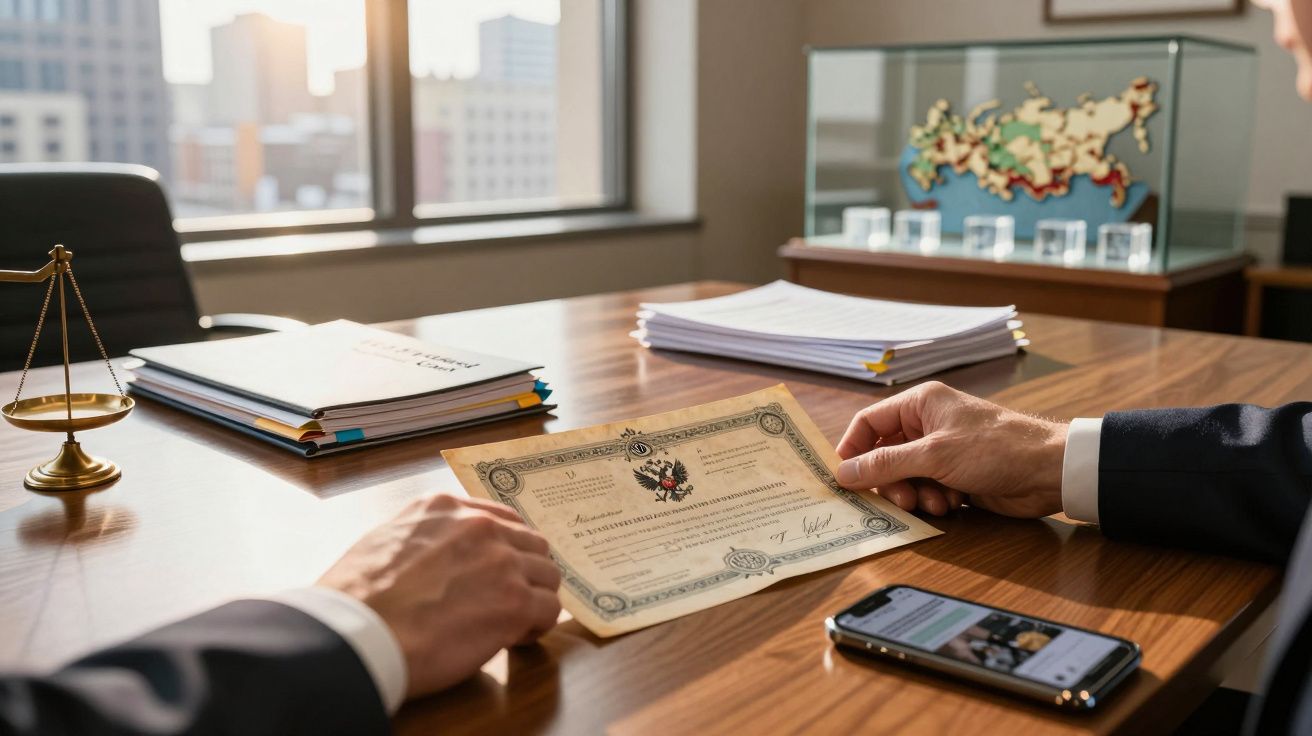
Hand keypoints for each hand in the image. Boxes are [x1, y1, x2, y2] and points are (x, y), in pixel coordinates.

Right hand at [317, 494, 560, 698]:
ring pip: (547, 575)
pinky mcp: (515, 601)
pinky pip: (550, 609)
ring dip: (534, 598)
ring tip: (511, 623)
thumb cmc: (357, 600)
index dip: (506, 549)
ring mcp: (501, 562)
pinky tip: (514, 639)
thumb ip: (423, 539)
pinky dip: (537, 626)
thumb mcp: (384, 540)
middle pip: (532, 545)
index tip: (500, 570)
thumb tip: (437, 561)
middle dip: (525, 573)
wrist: (359, 632)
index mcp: (444, 507)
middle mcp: (479, 527)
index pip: (501, 519)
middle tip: (508, 600)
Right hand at [835, 381, 1067, 517]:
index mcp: (920, 404)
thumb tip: (844, 472)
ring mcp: (942, 452)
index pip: (869, 423)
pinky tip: (953, 504)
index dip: (854, 449)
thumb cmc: (994, 448)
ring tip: (937, 503)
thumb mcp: (934, 455)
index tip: (845, 477)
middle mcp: (927, 425)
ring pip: (905, 478)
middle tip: (901, 499)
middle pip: (885, 456)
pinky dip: (934, 501)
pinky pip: (926, 490)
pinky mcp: (955, 476)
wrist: (1048, 471)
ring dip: (915, 495)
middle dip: (891, 481)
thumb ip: (886, 464)